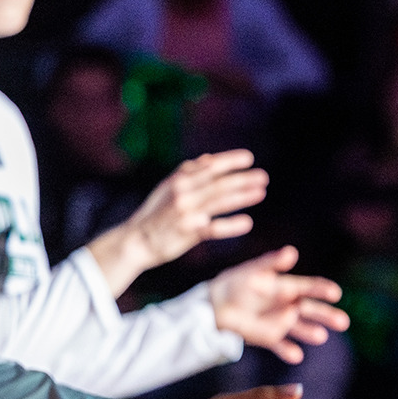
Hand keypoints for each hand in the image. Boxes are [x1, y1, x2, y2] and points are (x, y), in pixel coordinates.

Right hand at [89, 151, 268, 291]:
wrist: (135, 240)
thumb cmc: (155, 213)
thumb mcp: (167, 188)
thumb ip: (188, 173)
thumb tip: (209, 158)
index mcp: (178, 180)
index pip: (208, 167)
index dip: (229, 161)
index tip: (249, 158)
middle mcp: (182, 193)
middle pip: (217, 184)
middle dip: (242, 179)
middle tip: (263, 176)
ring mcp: (185, 213)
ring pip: (218, 202)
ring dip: (241, 197)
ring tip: (261, 192)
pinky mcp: (187, 233)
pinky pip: (212, 229)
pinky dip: (230, 226)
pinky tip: (247, 223)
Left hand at [208, 246, 348, 362]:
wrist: (216, 305)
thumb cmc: (236, 283)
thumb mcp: (254, 270)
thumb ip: (272, 262)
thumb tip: (292, 252)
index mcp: (287, 287)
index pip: (310, 287)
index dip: (323, 289)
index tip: (335, 293)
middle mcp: (288, 305)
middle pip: (311, 310)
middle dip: (327, 315)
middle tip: (343, 322)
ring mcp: (280, 323)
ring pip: (301, 328)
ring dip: (311, 332)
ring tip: (321, 337)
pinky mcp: (269, 337)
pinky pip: (281, 345)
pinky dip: (288, 351)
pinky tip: (296, 356)